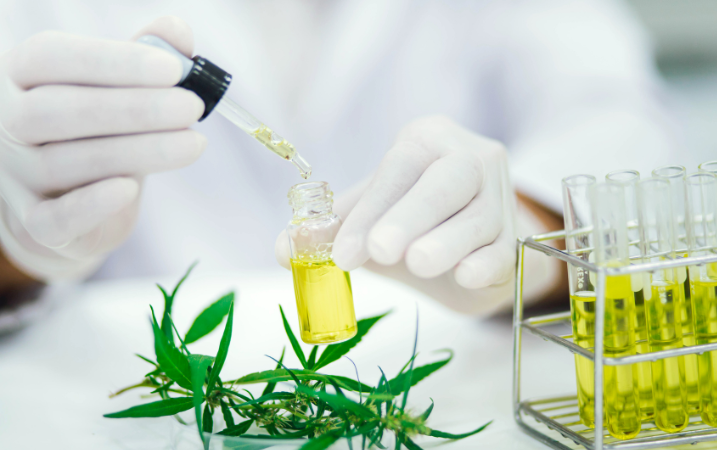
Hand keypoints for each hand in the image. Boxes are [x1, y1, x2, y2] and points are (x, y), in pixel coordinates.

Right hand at [0, 16, 205, 280]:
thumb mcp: (120, 88)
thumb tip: (177, 30)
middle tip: (191, 108)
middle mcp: (8, 122)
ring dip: (138, 151)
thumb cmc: (100, 130)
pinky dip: (92, 205)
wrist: (78, 201)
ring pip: (67, 161)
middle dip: (134, 108)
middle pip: (59, 110)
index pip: (53, 57)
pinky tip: (131, 188)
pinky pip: (55, 219)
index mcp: (22, 75)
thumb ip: (146, 56)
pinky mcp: (35, 224)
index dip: (115, 61)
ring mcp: (15, 176)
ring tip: (193, 143)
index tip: (174, 68)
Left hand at [277, 116, 520, 313]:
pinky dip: (486, 262)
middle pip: (448, 180)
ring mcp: (501, 196)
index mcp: (427, 141)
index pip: (399, 169)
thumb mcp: (371, 218)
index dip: (370, 211)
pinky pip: (504, 248)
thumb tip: (282, 248)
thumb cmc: (414, 224)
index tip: (342, 253)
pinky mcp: (516, 237)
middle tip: (382, 250)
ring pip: (479, 215)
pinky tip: (468, 275)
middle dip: (412, 214)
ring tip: (419, 264)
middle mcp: (471, 158)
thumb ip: (332, 228)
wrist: (470, 249)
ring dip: (447, 241)